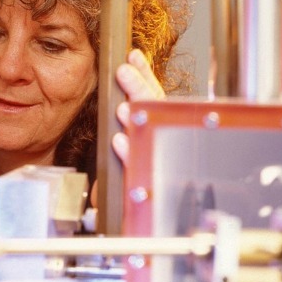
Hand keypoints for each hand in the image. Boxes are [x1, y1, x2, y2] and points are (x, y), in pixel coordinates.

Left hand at [91, 50, 163, 207]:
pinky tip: (118, 141)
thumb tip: (128, 70)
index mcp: (158, 131)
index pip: (154, 97)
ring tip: (121, 107)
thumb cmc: (135, 185)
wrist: (137, 225)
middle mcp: (162, 145)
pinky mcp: (147, 188)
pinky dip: (129, 154)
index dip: (145, 76)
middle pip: (156, 112)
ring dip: (136, 120)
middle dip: (140, 90)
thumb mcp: (129, 143)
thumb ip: (131, 113)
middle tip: (124, 71)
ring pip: (151, 137)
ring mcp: (157, 164)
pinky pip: (139, 169)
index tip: (132, 56)